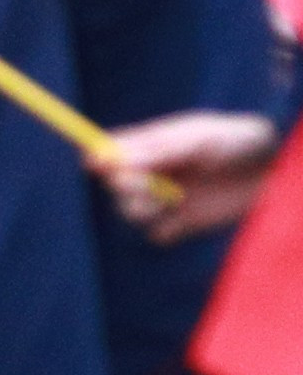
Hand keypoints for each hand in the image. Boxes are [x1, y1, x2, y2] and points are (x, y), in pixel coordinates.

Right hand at [95, 109, 278, 241]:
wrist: (276, 169)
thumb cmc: (237, 142)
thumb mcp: (198, 139)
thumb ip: (156, 151)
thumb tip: (108, 159)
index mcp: (151, 146)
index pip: (110, 152)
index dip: (99, 159)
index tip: (98, 165)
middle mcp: (154, 173)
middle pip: (116, 185)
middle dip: (124, 186)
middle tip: (146, 183)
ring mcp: (168, 198)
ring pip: (131, 212)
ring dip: (142, 209)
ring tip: (171, 199)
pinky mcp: (184, 223)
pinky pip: (158, 235)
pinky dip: (165, 230)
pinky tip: (184, 218)